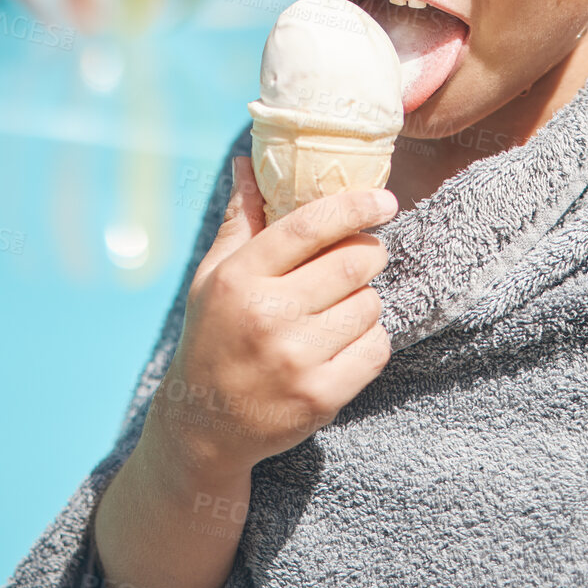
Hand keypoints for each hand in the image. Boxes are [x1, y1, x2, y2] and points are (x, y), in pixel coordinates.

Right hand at [148, 155, 395, 478]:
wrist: (203, 425)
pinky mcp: (321, 396)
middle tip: (362, 257)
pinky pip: (377, 348)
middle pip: (354, 263)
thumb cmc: (213, 336)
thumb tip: (249, 162)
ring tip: (338, 310)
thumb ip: (241, 219)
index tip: (384, 200)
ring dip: (364, 302)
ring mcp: (296, 360)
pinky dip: (370, 341)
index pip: (311, 226)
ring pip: (369, 305)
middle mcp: (268, 316)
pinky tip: (344, 343)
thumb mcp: (213, 276)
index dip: (355, 206)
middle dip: (368, 254)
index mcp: (239, 278)